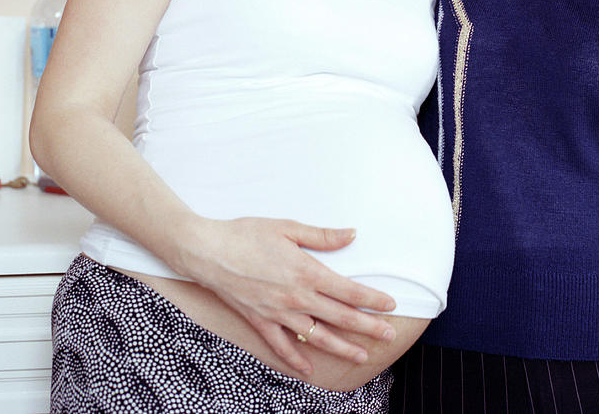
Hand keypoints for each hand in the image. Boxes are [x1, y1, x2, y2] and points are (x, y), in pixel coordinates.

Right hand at [177, 216, 395, 375]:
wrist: (208, 251)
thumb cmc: (247, 234)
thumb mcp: (288, 228)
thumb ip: (322, 236)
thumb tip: (352, 234)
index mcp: (307, 272)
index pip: (348, 290)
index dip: (372, 300)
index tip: (390, 305)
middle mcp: (297, 298)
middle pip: (340, 317)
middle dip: (367, 328)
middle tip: (389, 336)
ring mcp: (278, 313)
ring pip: (317, 337)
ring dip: (341, 348)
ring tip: (361, 356)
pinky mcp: (260, 322)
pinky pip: (282, 346)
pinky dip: (297, 359)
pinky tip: (309, 370)